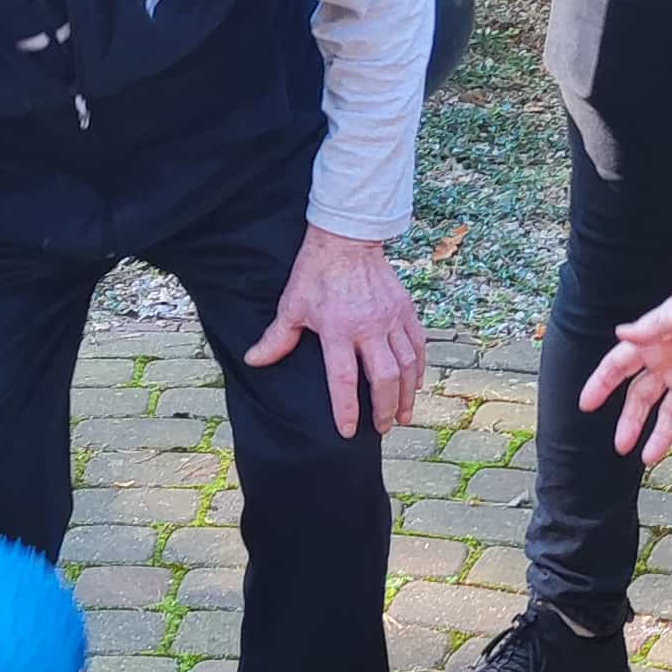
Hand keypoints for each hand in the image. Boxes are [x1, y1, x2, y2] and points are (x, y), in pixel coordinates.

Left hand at [248, 225, 427, 435]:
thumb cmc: (316, 272)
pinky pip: (418, 346)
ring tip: (401, 417)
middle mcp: (370, 327)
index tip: (347, 432)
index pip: (344, 380)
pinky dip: (419, 369)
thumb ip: (277, 338)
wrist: (347, 239)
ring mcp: (391, 319)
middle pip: (384, 379)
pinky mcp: (406, 310)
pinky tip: (414, 385)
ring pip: (407, 366)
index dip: (346, 409)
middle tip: (381, 429)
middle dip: (384, 410)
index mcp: (339, 329)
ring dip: (405, 396)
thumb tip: (253, 361)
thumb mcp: (292, 305)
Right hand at [580, 267, 671, 464]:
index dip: (601, 384)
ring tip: (651, 458)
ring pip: (671, 414)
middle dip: (631, 422)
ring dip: (661, 436)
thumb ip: (653, 326)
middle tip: (621, 445)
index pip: (619, 368)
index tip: (586, 404)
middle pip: (642, 399)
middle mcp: (667, 366)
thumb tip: (621, 334)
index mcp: (652, 346)